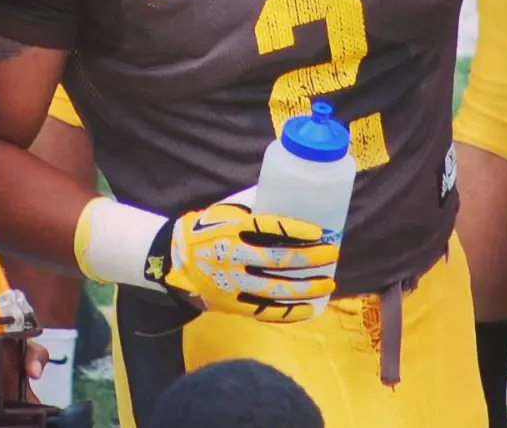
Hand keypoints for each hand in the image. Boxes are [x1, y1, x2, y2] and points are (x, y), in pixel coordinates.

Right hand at [156, 201, 338, 323]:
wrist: (175, 264)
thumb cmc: (204, 232)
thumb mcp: (221, 213)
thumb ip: (250, 208)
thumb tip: (286, 194)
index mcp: (229, 230)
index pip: (267, 228)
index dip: (294, 230)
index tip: (318, 231)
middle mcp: (231, 258)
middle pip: (276, 260)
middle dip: (309, 259)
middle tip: (332, 254)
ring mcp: (232, 284)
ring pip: (275, 289)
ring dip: (305, 287)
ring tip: (328, 283)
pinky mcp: (233, 305)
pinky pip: (266, 312)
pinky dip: (290, 312)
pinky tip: (310, 308)